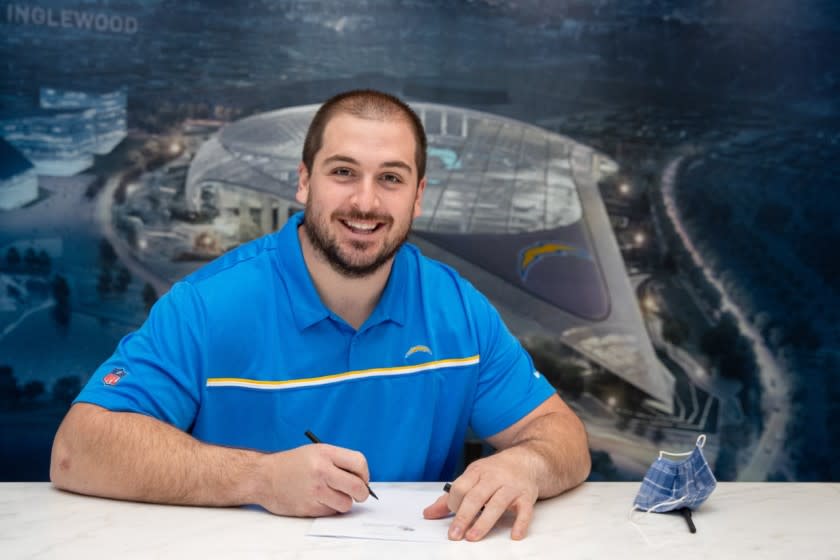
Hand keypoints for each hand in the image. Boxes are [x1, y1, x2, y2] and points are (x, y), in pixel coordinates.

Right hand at [254, 443, 370, 516]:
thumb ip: (339, 462)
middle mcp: (321, 471)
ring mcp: (315, 490)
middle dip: (361, 493)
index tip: (362, 479)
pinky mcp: (309, 507)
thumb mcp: (316, 452)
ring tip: (332, 495)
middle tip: (357, 493)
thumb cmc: (292, 464)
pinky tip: (318, 500)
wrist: (263, 477)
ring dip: (343, 502)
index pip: (359, 463)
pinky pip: (331, 512)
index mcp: (325, 453)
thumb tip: (362, 480)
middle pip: (358, 487)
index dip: (364, 474)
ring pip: (346, 504)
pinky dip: (329, 508)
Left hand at [422, 448, 538, 540]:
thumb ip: (451, 496)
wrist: (526, 460)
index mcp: (477, 472)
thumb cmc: (496, 471)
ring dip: (484, 522)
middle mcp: (494, 478)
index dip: (454, 503)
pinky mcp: (526, 496)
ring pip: (497, 503)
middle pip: (476, 496)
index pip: (460, 487)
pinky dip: (520, 523)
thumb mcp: (472, 477)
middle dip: (464, 516)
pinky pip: (525, 510)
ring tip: (473, 536)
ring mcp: (511, 486)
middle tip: (455, 534)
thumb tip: (429, 513)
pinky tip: (514, 535)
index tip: (451, 517)